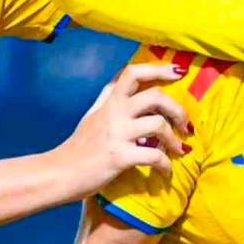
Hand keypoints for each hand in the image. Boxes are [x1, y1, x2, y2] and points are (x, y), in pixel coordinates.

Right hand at [57, 63, 192, 194]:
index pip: (133, 73)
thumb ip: (110, 100)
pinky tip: (166, 172)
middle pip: (156, 95)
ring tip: (179, 150)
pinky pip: (154, 156)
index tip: (179, 72)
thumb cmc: (79, 148)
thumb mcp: (94, 116)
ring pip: (158, 124)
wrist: (58, 174)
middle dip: (177, 109)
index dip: (158, 69)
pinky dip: (165, 165)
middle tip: (185, 124)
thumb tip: (128, 84)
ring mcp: (117, 134)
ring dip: (175, 139)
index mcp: (109, 102)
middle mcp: (114, 113)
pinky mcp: (120, 156)